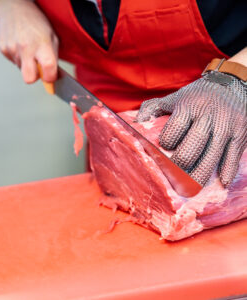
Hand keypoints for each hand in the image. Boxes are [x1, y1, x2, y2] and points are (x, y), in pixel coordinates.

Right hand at [0, 0, 58, 82]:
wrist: (13, 8)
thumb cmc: (36, 23)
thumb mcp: (52, 37)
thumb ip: (53, 58)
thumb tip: (53, 77)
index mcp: (42, 44)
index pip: (48, 69)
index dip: (50, 77)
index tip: (50, 76)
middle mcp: (26, 48)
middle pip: (29, 78)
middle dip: (35, 78)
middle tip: (38, 69)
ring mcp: (12, 49)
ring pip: (22, 70)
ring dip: (27, 64)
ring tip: (28, 49)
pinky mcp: (3, 49)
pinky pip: (14, 63)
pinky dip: (18, 58)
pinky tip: (20, 46)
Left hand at [136, 72, 246, 187]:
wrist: (230, 84)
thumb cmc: (196, 96)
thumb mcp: (174, 97)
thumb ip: (153, 108)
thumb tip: (135, 123)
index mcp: (189, 106)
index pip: (176, 128)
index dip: (168, 141)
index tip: (165, 148)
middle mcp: (208, 116)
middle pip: (193, 145)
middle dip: (181, 163)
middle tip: (174, 174)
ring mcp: (227, 126)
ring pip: (212, 155)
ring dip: (200, 175)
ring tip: (190, 188)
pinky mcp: (241, 134)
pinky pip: (234, 156)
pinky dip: (227, 171)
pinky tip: (221, 183)